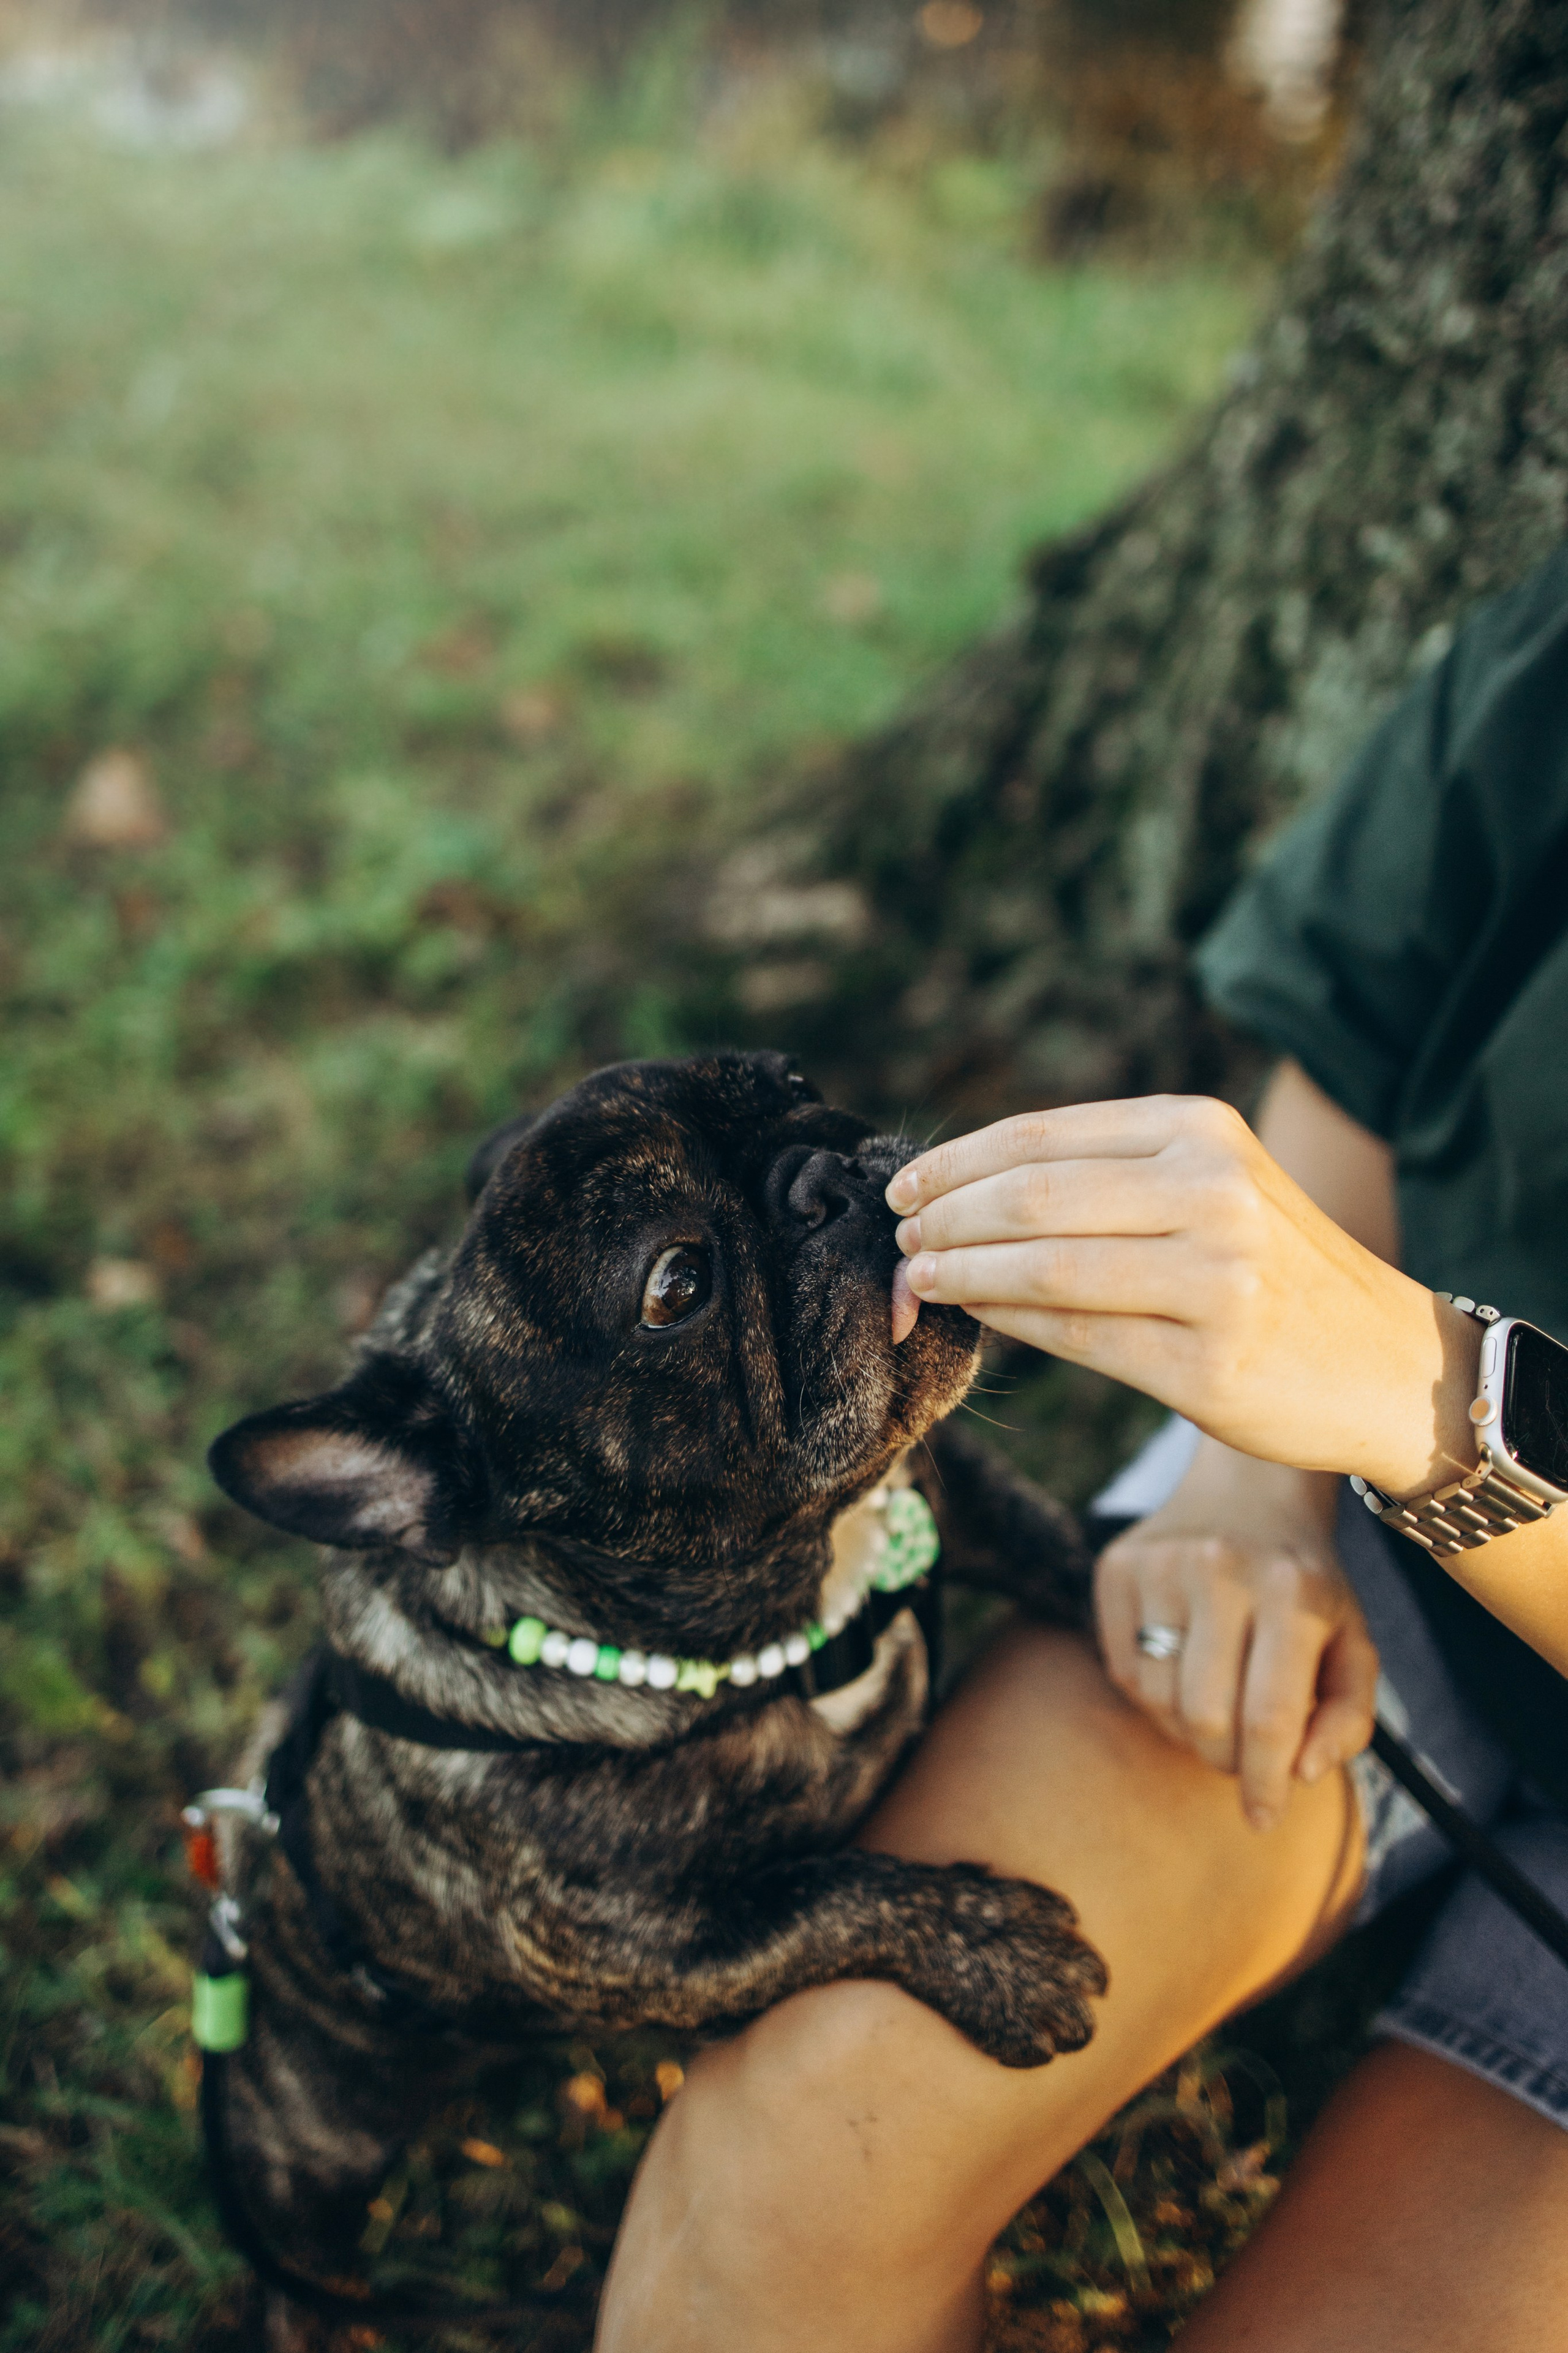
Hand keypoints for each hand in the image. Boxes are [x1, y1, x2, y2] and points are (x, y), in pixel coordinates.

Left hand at [887, 1095, 1480, 1498]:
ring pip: (1043, 1267)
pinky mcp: (1208, 1366)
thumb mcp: (1212, 1186)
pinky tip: (976, 1317)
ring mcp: (1215, 1281)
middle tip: (899, 1236)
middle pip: (1031, 1197)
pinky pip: (1075, 1339)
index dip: (954, 1161)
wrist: (1387, 1363)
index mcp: (1200, 1131)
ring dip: (961, 1273)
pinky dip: (1008, 1323)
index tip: (902, 1185)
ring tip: (916, 1277)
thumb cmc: (1273, 1270)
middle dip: (945, 1217)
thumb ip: (1107, 1175)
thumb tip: (961, 1189)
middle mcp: (1212, 1193)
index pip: (1040, 1136)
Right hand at [1095, 1447, 1377, 1828]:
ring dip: (1187, 1731)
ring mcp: (1161, 1563)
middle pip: (1207, 1718)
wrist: (1250, 1488)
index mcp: (1294, 1592)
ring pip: (1158, 1700)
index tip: (1264, 1818)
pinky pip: (1123, 1669)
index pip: (1270, 1718)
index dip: (1265, 1783)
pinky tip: (1181, 1673)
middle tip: (1242, 1756)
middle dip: (1226, 1760)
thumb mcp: (1352, 1643)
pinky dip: (1152, 1695)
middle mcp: (1223, 1569)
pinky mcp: (1116, 1565)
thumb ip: (1348, 1717)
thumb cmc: (1307, 1585)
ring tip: (1216, 1710)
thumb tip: (1302, 1773)